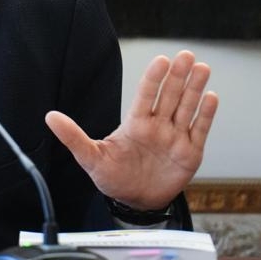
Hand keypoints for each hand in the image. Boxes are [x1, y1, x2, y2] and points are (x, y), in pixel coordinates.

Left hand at [44, 49, 216, 210]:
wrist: (135, 203)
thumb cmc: (113, 178)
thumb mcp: (90, 158)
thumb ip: (73, 137)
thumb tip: (50, 117)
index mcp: (135, 124)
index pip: (145, 96)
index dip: (153, 79)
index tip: (161, 61)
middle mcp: (157, 126)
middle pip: (169, 96)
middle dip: (177, 77)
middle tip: (185, 56)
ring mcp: (174, 138)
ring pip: (186, 108)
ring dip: (194, 89)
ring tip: (201, 68)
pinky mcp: (190, 153)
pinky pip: (199, 130)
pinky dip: (206, 115)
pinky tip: (210, 97)